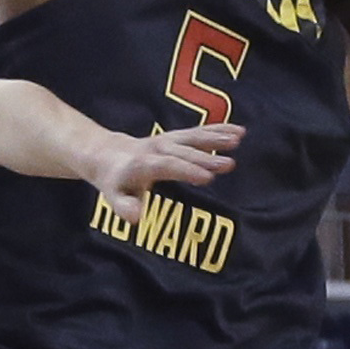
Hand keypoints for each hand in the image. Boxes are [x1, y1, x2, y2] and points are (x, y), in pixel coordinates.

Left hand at [83, 123, 242, 215]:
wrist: (110, 155)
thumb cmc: (116, 182)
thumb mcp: (114, 197)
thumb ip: (124, 207)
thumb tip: (135, 217)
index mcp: (143, 164)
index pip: (166, 166)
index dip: (186, 170)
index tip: (207, 178)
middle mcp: (157, 148)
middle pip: (184, 152)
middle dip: (206, 157)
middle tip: (229, 164)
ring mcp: (168, 139)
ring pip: (194, 137)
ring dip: (216, 138)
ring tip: (238, 139)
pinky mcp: (178, 136)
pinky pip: (199, 132)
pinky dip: (218, 130)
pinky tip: (239, 131)